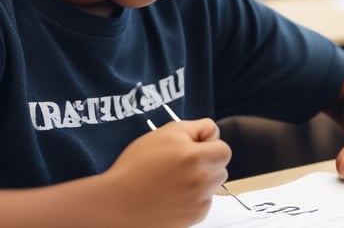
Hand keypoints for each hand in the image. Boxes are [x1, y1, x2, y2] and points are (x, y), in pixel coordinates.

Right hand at [104, 118, 230, 227]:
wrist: (119, 203)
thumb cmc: (136, 167)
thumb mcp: (165, 133)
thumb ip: (197, 128)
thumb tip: (213, 133)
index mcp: (195, 156)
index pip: (224, 148)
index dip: (209, 145)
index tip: (194, 147)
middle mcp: (202, 180)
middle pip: (221, 166)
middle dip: (207, 162)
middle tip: (182, 162)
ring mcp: (200, 200)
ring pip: (214, 183)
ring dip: (202, 179)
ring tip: (175, 179)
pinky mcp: (196, 215)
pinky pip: (205, 200)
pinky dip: (194, 196)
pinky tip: (174, 193)